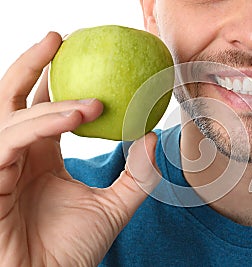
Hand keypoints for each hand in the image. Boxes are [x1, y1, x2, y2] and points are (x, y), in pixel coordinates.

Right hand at [0, 32, 159, 265]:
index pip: (40, 107)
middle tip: (60, 38)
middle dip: (30, 64)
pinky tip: (79, 115)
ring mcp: (0, 166)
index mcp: (40, 157)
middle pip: (13, 98)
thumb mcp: (117, 205)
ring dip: (51, 99)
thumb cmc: (76, 249)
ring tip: (93, 101)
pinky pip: (10, 140)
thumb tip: (154, 136)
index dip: (53, 80)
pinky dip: (43, 123)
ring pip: (13, 115)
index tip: (80, 56)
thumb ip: (138, 173)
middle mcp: (16, 155)